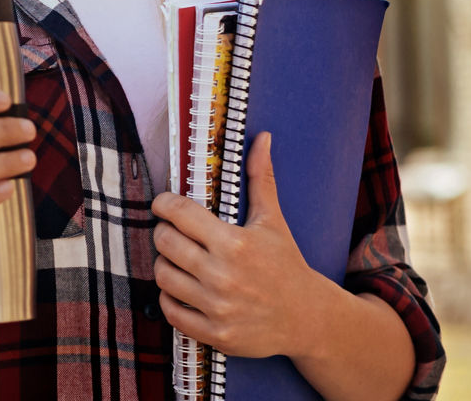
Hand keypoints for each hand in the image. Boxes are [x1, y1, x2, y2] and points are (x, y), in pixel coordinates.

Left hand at [150, 131, 337, 358]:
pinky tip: (182, 288)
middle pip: (164, 243)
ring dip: (165, 264)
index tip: (164, 204)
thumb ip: (261, 179)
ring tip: (178, 259)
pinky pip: (170, 310)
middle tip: (172, 232)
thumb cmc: (286, 264)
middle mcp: (223, 275)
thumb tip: (261, 137)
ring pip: (162, 275)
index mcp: (235, 242)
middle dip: (164, 233)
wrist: (308, 318)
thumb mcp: (273, 221)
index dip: (164, 204)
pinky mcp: (214, 333)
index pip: (178, 213)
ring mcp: (217, 307)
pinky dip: (170, 297)